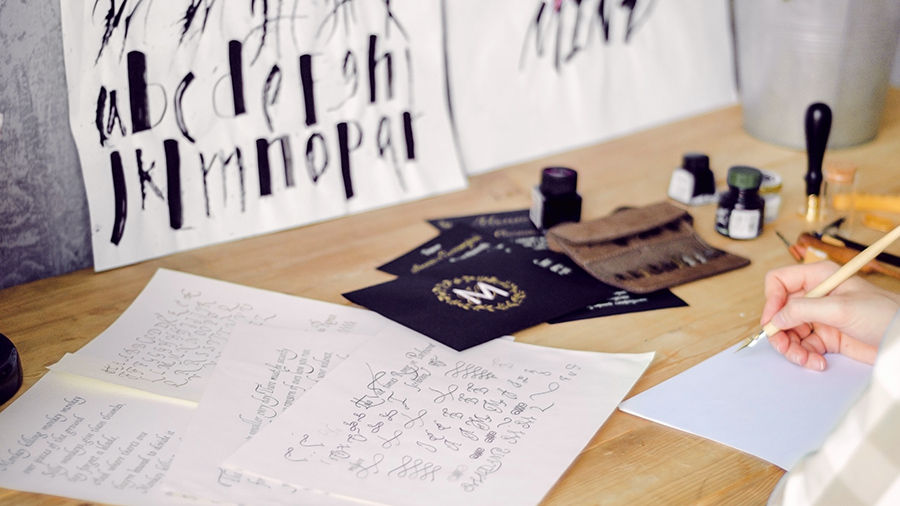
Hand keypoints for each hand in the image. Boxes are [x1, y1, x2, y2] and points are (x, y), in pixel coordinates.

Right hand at [760, 261, 899, 370]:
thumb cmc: (884, 314)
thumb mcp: (840, 308)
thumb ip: (803, 310)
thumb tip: (775, 319)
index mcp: (818, 278)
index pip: (779, 282)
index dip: (771, 300)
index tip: (772, 321)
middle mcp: (815, 296)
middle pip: (780, 312)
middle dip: (780, 332)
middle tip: (785, 347)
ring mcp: (819, 318)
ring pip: (788, 332)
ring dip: (792, 348)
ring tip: (805, 359)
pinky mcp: (826, 337)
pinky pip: (804, 347)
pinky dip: (806, 356)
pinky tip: (818, 362)